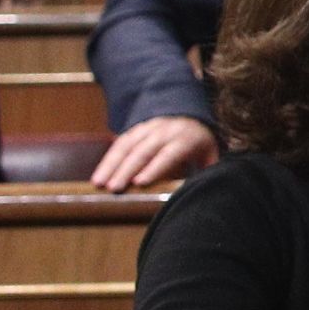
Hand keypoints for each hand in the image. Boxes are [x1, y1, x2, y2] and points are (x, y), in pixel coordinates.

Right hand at [92, 115, 216, 191]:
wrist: (189, 115)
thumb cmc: (199, 144)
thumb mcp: (210, 155)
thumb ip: (207, 173)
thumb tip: (202, 194)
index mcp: (184, 139)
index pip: (168, 155)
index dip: (153, 168)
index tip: (139, 183)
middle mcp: (164, 132)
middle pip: (142, 151)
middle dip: (126, 170)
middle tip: (113, 188)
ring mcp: (147, 129)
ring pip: (126, 146)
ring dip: (111, 164)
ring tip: (99, 183)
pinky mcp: (135, 131)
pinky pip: (119, 143)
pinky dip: (107, 159)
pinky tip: (98, 175)